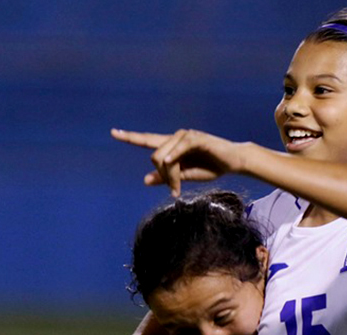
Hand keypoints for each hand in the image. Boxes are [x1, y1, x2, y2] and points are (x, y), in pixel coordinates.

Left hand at [111, 128, 246, 196]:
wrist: (233, 162)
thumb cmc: (211, 167)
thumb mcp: (184, 176)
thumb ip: (165, 177)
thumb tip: (145, 179)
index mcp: (171, 145)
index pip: (147, 140)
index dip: (130, 137)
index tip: (113, 133)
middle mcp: (175, 137)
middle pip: (154, 155)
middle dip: (162, 175)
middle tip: (174, 189)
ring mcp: (185, 136)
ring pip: (164, 155)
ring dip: (170, 174)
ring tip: (179, 185)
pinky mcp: (196, 138)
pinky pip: (178, 148)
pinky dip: (172, 156)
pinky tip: (168, 161)